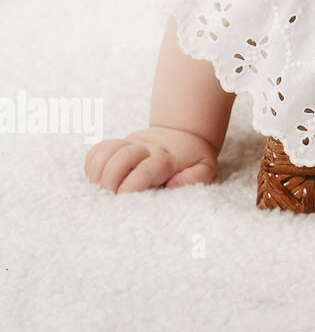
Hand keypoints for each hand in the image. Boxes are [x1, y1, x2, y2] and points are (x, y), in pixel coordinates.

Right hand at [84, 126, 219, 192]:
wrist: (185, 132)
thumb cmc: (193, 156)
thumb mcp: (205, 166)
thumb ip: (195, 177)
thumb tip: (174, 185)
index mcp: (166, 158)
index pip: (145, 170)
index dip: (131, 186)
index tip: (123, 199)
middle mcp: (145, 149)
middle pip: (120, 159)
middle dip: (111, 181)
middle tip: (111, 197)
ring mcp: (130, 145)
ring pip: (105, 152)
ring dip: (98, 173)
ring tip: (102, 189)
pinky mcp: (119, 145)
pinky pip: (97, 150)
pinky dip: (92, 165)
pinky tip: (98, 179)